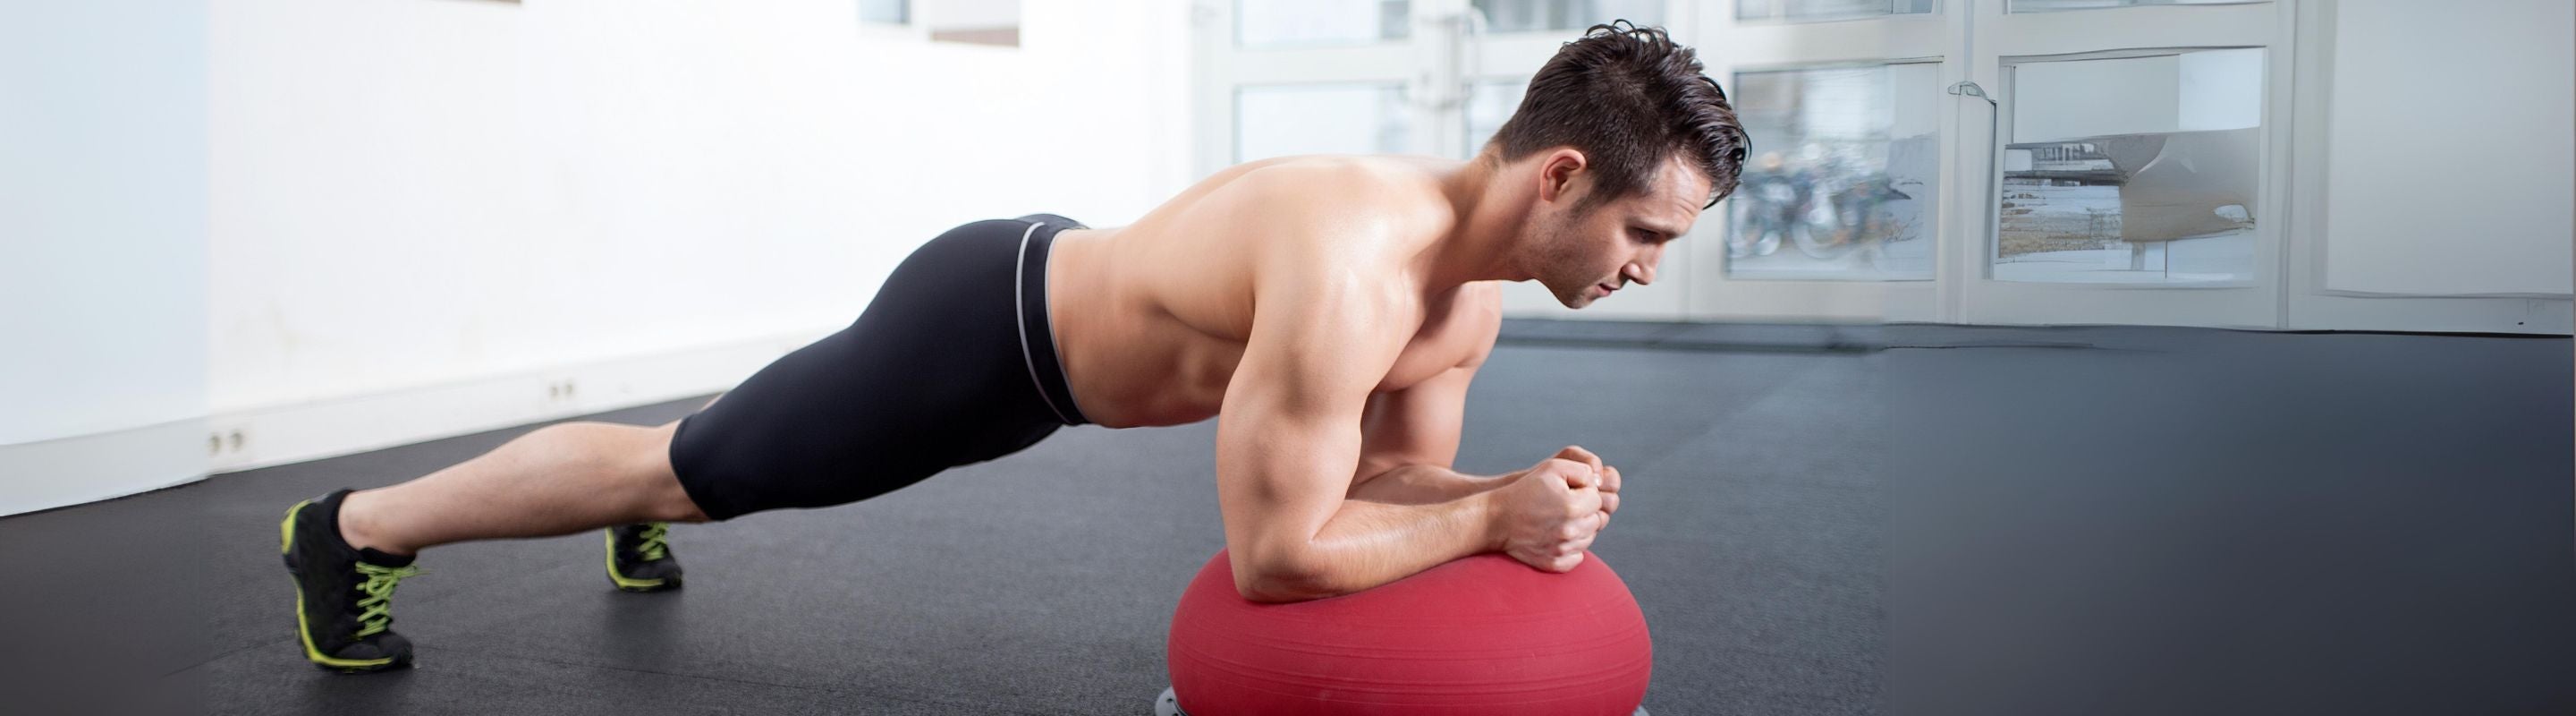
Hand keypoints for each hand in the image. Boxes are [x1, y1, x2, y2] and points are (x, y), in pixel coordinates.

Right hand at [1488, 445, 1619, 571]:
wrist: (1497, 519)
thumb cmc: (1525, 490)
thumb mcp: (1552, 468)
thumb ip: (1582, 470)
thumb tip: (1598, 484)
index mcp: (1573, 507)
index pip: (1598, 500)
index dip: (1584, 493)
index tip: (1568, 492)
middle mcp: (1570, 531)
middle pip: (1597, 520)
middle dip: (1585, 511)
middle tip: (1563, 506)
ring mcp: (1563, 550)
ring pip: (1588, 538)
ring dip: (1579, 528)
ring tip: (1559, 520)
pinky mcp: (1555, 563)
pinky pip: (1578, 557)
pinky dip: (1572, 548)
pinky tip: (1557, 536)